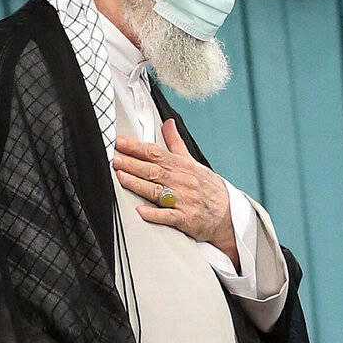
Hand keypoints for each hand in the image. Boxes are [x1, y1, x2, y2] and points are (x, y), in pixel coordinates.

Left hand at [112, 119, 238, 269]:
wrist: (228, 213)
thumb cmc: (208, 187)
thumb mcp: (192, 161)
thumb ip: (175, 143)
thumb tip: (168, 123)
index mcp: (181, 166)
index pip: (156, 153)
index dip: (137, 147)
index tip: (120, 141)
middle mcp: (181, 181)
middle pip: (153, 170)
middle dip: (132, 163)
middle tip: (114, 157)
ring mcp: (183, 200)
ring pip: (157, 191)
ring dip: (138, 184)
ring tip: (121, 177)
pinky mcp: (186, 219)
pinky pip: (169, 216)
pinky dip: (154, 214)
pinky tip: (141, 211)